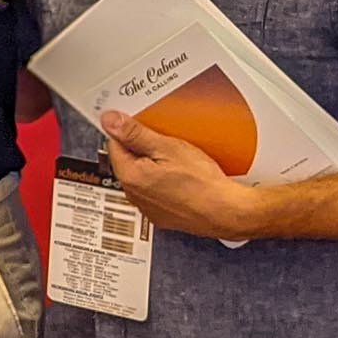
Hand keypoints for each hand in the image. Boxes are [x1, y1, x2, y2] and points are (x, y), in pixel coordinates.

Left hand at [99, 109, 266, 239]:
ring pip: (142, 177)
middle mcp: (134, 195)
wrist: (228, 212)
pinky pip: (155, 192)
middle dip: (142, 149)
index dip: (127, 131)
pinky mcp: (162, 215)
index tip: (140, 125)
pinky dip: (164, 182)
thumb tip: (110, 121)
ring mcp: (148, 208)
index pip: (114, 145)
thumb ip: (135, 134)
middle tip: (165, 142)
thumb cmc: (202, 183)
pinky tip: (182, 178)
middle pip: (128, 161)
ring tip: (177, 161)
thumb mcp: (168, 148)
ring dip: (154, 166)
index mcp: (130, 176)